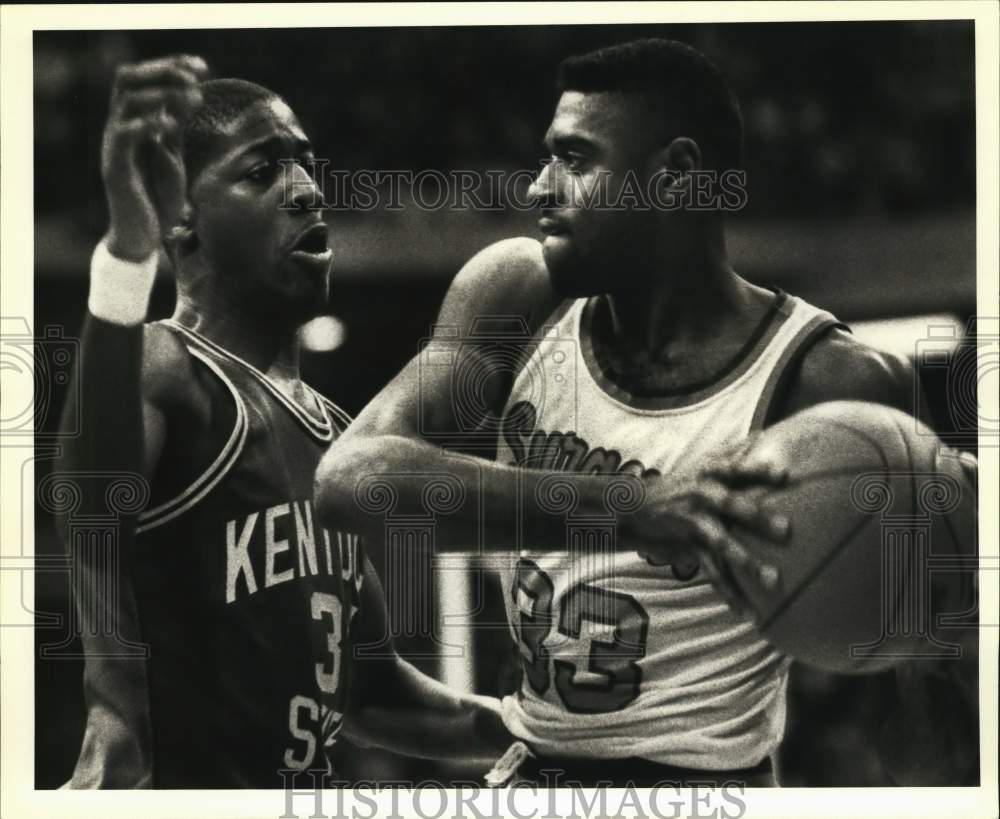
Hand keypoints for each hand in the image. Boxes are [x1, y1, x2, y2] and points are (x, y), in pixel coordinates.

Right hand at [101, 55, 207, 260]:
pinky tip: (168, 124)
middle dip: (162, 70)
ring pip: (127, 101)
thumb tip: (193, 94)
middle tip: (194, 75)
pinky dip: (145, 124)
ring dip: (160, 92)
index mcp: (133, 122)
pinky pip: (123, 135)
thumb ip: (176, 127)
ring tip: (189, 95)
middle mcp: (120, 127)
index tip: (202, 66)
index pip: (144, 77)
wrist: (141, 237)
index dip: (170, 65)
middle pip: (128, 78)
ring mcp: (115, 146)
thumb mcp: (171, 155)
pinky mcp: (116, 167)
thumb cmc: (157, 198)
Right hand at [631, 435, 789, 614]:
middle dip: (757, 517)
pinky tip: (752, 615)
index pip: (736, 469)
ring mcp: (695, 526)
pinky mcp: (690, 551)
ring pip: (723, 546)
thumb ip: (734, 451)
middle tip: (786, 530)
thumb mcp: (701, 462)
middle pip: (732, 507)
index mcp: (710, 474)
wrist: (632, 509)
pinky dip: (732, 596)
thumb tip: (765, 433)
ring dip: (748, 564)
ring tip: (774, 581)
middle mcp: (702, 498)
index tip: (785, 475)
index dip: (759, 471)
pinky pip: (714, 575)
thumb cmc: (679, 483)